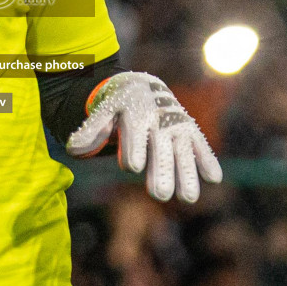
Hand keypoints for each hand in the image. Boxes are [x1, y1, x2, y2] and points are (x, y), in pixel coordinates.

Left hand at [66, 72, 221, 201]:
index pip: (135, 132)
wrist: (142, 86)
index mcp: (135, 112)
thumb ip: (90, 131)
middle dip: (161, 170)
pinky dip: (207, 159)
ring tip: (188, 199)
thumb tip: (73, 149)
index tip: (133, 168)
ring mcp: (176, 124)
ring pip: (182, 150)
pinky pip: (199, 145)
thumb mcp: (102, 113)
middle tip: (160, 195)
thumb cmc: (118, 107)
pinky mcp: (189, 129)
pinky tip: (214, 178)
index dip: (134, 149)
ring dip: (187, 173)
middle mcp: (159, 118)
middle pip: (161, 147)